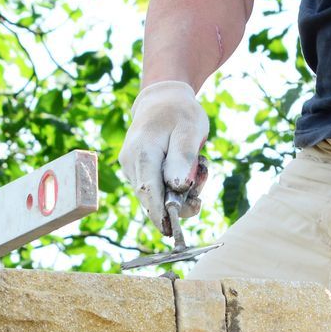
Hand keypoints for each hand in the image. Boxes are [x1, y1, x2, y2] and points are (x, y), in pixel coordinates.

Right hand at [121, 80, 209, 236]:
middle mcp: (131, 163)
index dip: (160, 213)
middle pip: (151, 198)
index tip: (170, 231)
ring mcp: (131, 169)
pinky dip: (173, 188)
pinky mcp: (137, 173)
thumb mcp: (190, 130)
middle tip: (199, 200)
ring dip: (178, 194)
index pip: (149, 189)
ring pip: (154, 195)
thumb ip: (183, 158)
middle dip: (176, 205)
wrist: (162, 101)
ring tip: (198, 169)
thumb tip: (178, 187)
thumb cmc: (180, 114)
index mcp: (143, 152)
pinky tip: (188, 172)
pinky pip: (155, 189)